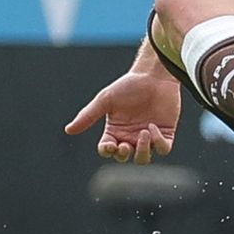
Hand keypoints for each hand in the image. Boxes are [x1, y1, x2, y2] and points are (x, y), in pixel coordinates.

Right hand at [65, 69, 181, 163]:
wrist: (153, 75)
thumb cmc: (128, 85)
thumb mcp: (105, 99)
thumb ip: (88, 115)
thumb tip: (68, 130)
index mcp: (114, 131)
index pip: (107, 150)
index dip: (107, 151)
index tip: (110, 144)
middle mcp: (130, 136)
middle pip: (124, 157)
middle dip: (123, 154)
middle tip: (125, 144)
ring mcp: (148, 136)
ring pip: (143, 158)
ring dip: (142, 151)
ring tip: (143, 133)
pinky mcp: (165, 133)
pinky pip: (163, 148)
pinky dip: (158, 143)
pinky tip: (153, 128)